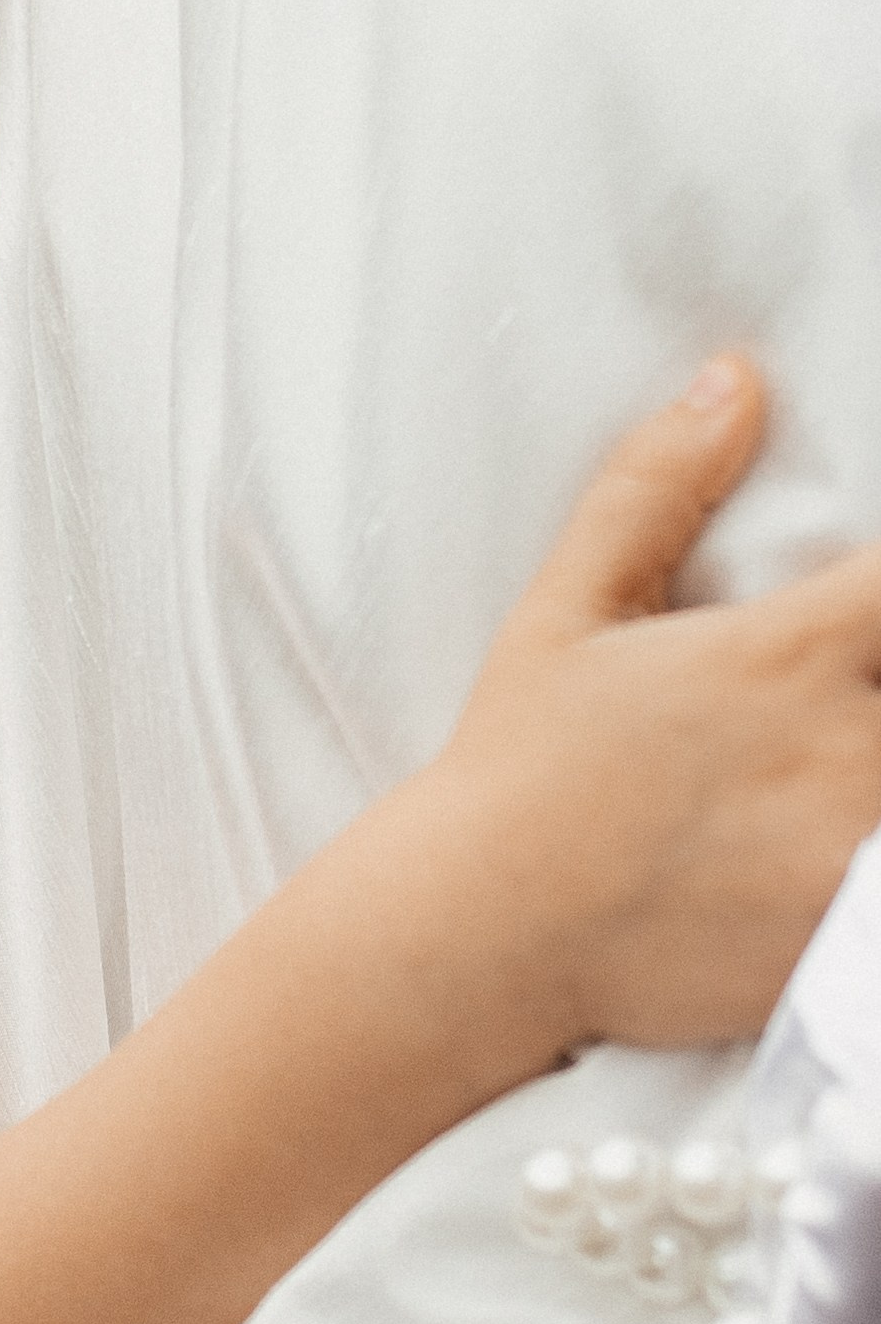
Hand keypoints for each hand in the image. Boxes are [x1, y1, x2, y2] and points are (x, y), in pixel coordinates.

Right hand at [438, 358, 880, 1055]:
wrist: (482, 941)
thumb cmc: (518, 774)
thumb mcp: (566, 612)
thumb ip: (655, 491)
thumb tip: (735, 382)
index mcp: (791, 650)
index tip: (867, 611)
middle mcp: (845, 746)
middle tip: (838, 706)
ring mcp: (856, 847)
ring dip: (873, 766)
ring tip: (825, 773)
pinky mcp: (851, 935)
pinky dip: (868, 863)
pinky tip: (820, 843)